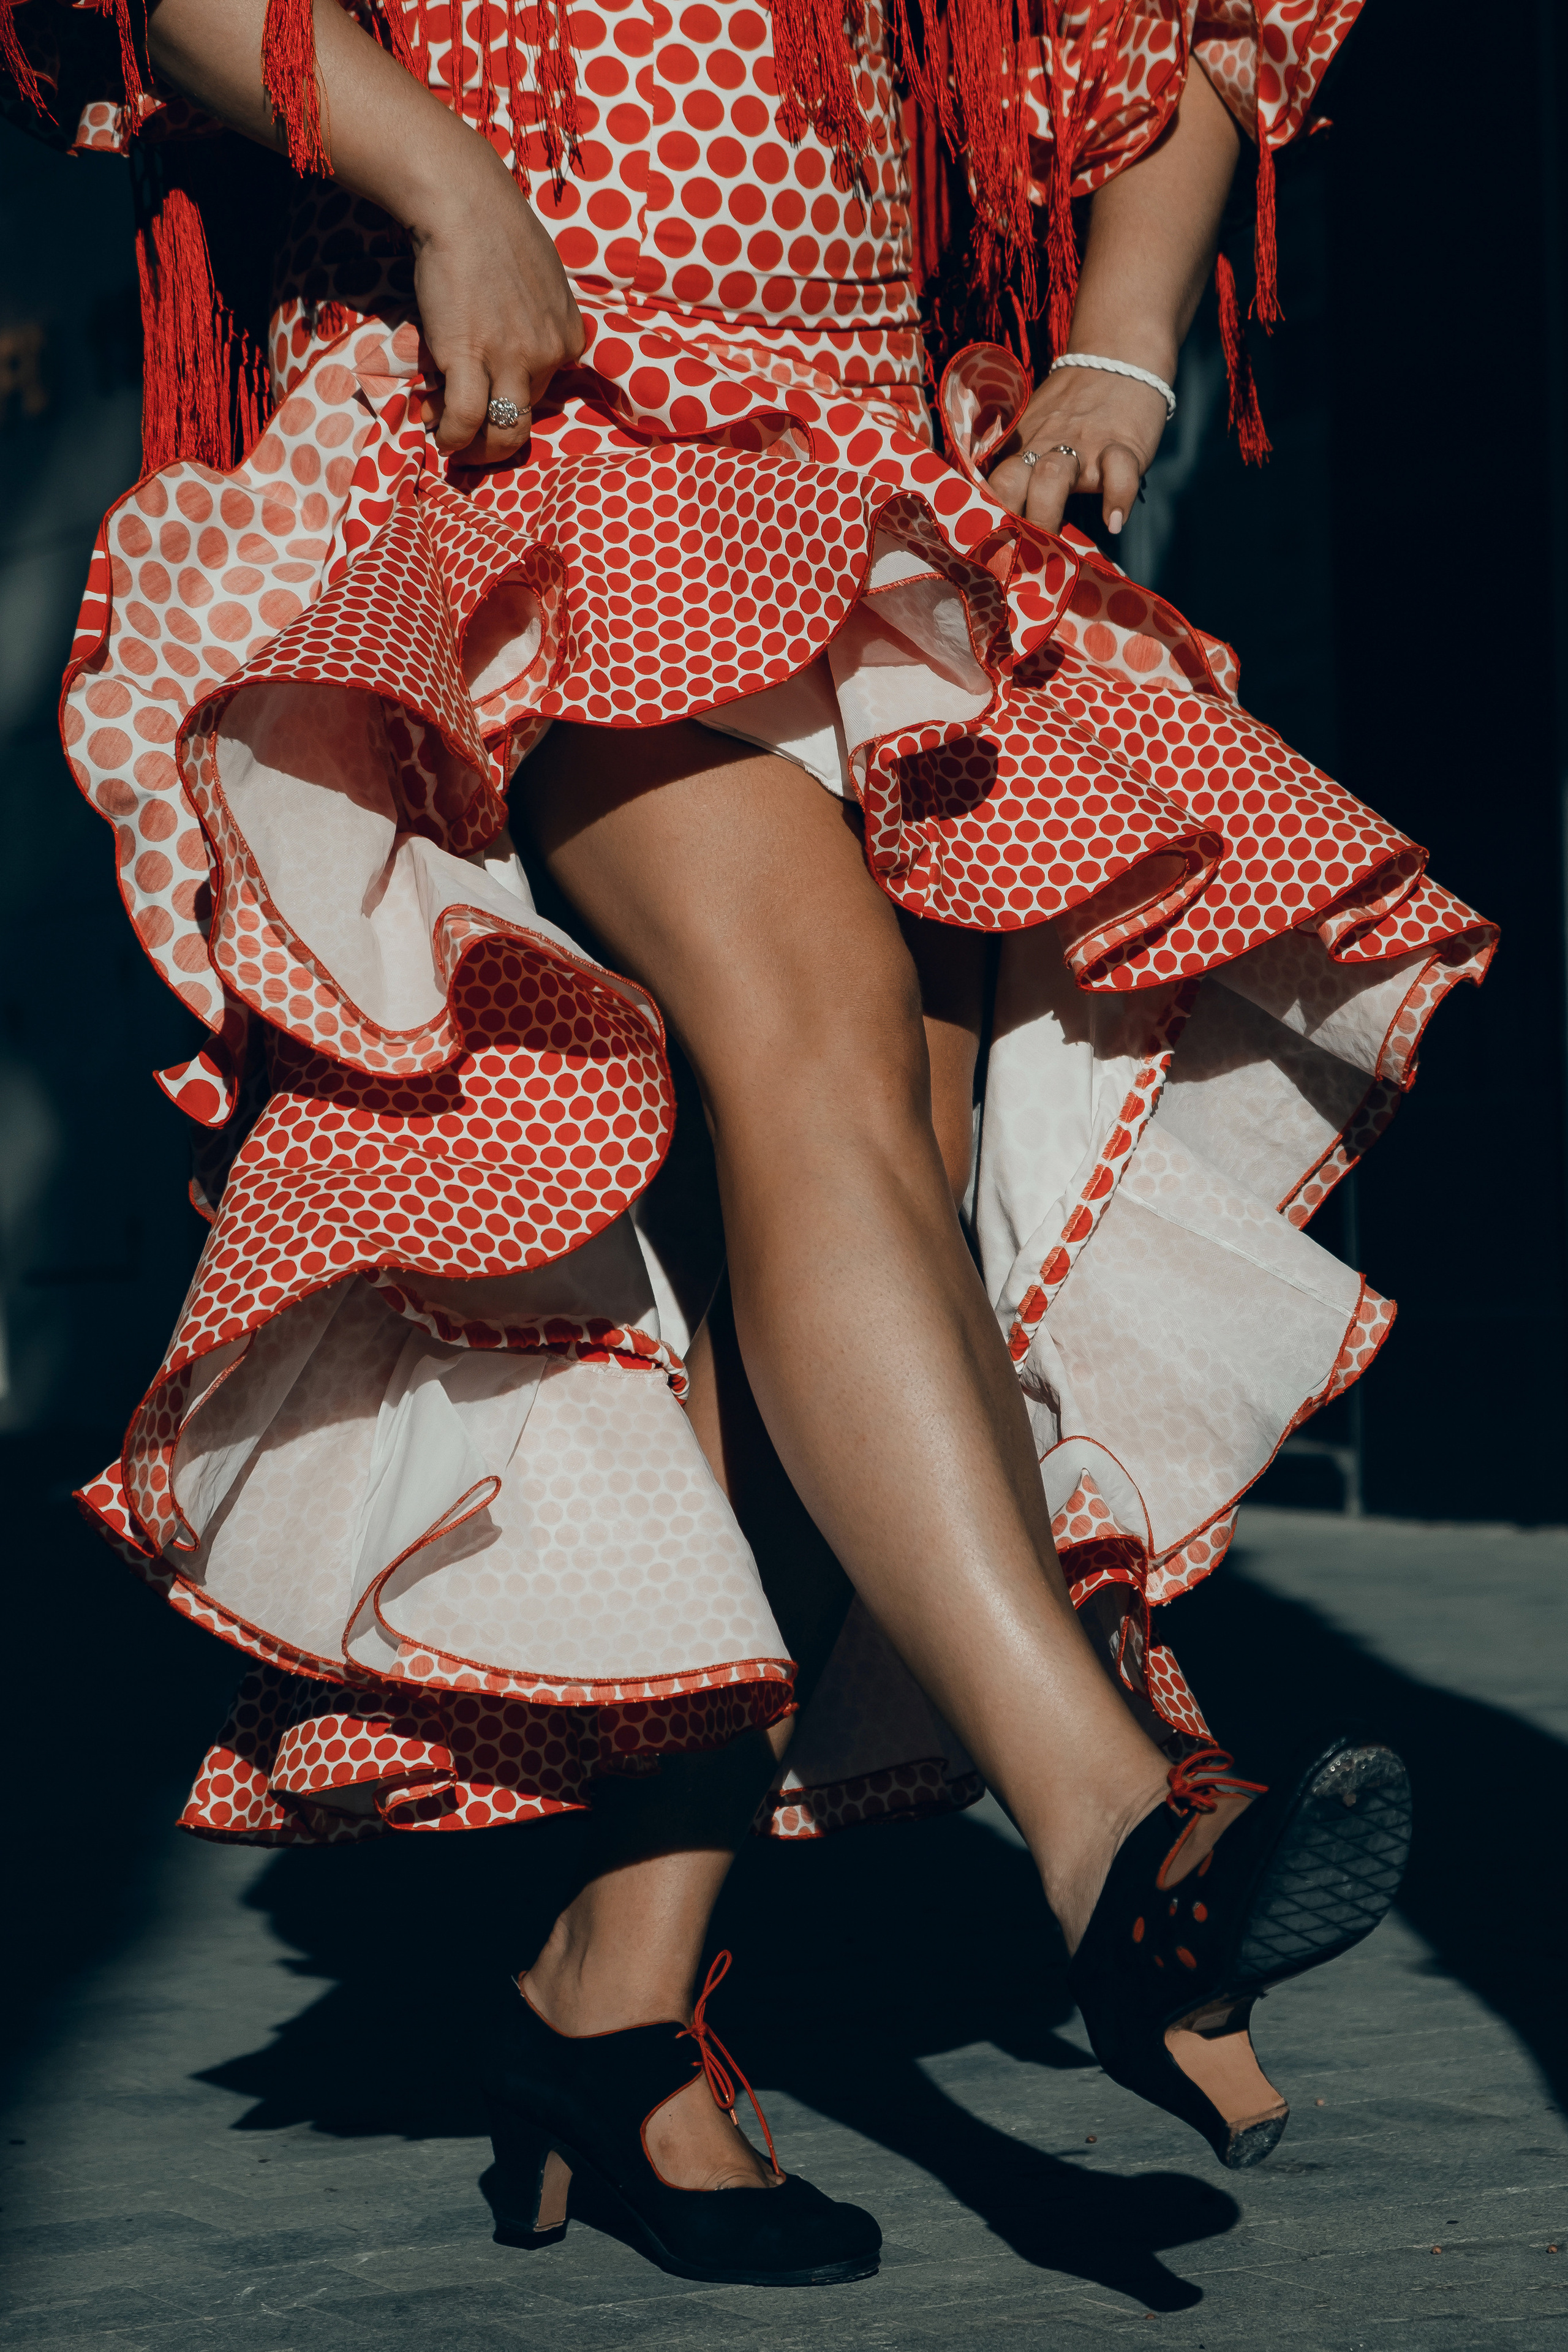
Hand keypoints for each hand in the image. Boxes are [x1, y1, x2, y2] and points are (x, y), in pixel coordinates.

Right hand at [411, 145, 584, 466]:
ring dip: (477, 449)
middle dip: (489, 427)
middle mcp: (550, 353)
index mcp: (570, 337)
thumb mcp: (541, 281)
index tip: (484, 394)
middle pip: (524, 413)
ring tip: (451, 442)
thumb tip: (509, 347)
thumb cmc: (496, 231)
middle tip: (456, 420)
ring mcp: (513, 358)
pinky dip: (452, 437)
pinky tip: (438, 434)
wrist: (464, 200)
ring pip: (506, 433)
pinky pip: (467, 419)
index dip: (509, 399)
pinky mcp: (472, 356)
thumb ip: (536, 321)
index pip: (545, 392)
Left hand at [986, 366, 1167, 536]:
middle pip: (1013, 482)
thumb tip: (998, 514)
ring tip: (1057, 549)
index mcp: (1021, 447)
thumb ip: (1019, 464)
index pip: (992, 484)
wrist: (1119, 358)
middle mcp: (1045, 447)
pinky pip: (1118, 472)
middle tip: (1016, 557)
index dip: (985, 517)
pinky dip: (1117, 497)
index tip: (982, 550)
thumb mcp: (1035, 427)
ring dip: (1048, 511)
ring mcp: (1083, 446)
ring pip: (1053, 474)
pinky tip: (1115, 523)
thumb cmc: (1073, 404)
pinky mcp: (1122, 444)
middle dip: (1010, 521)